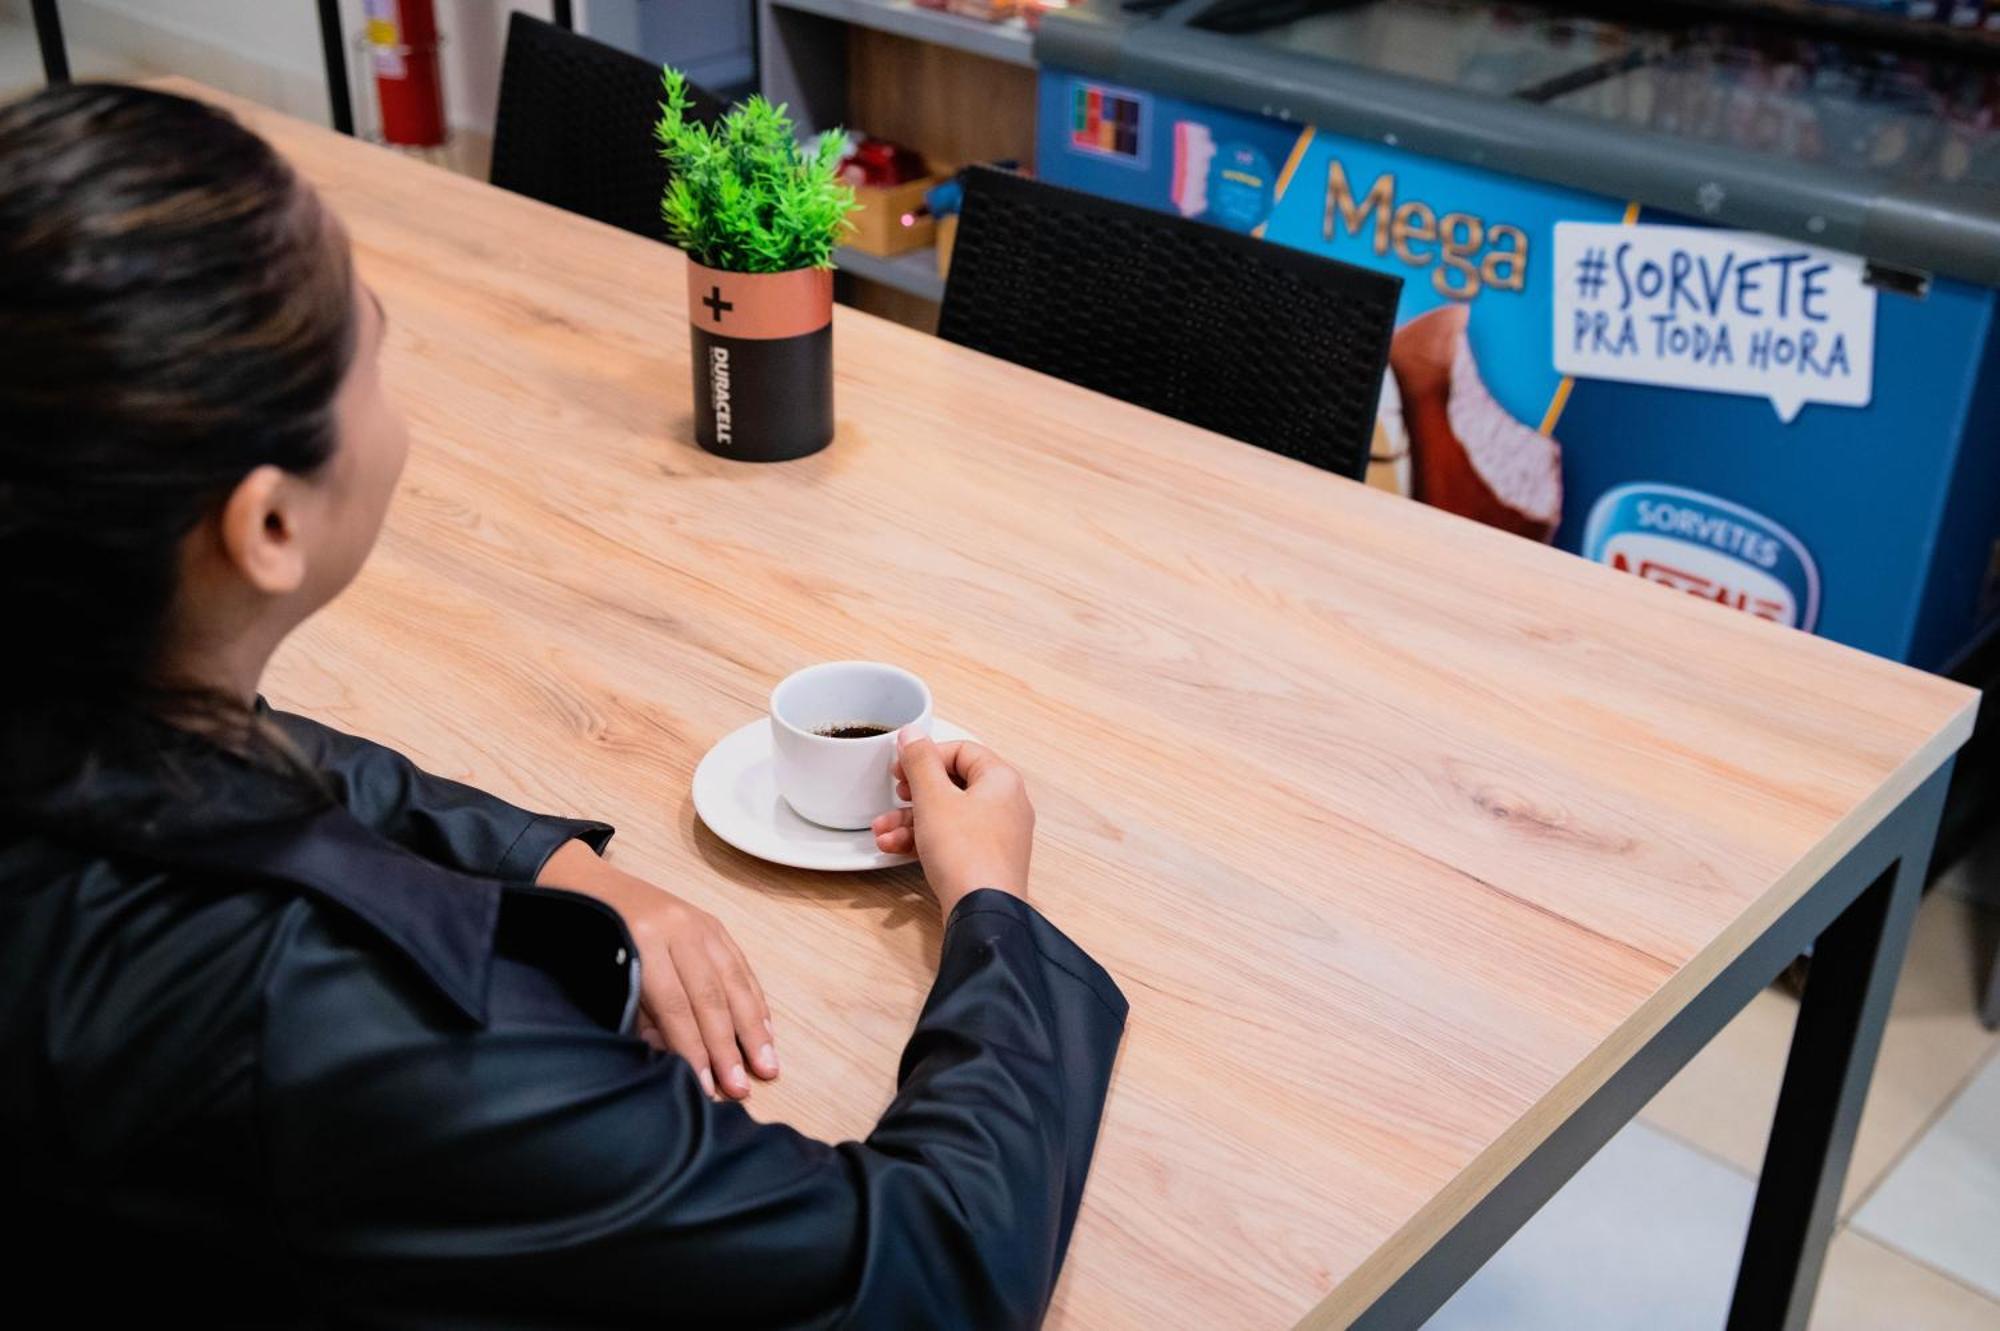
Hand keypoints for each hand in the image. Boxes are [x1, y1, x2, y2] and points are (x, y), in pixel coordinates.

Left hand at [539, 840, 776, 1100]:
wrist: (589, 883)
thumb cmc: (587, 938)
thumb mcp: (601, 977)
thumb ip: (638, 1017)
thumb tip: (671, 1059)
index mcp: (643, 941)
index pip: (675, 1007)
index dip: (692, 1049)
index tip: (706, 1087)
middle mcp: (678, 930)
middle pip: (710, 997)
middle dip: (728, 1046)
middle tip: (741, 1087)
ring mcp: (701, 924)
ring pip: (734, 981)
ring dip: (753, 1028)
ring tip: (768, 1065)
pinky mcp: (714, 924)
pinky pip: (740, 966)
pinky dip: (755, 1000)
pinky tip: (765, 1029)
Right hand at [871, 727, 1033, 915]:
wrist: (982, 912)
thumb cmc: (966, 855)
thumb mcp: (933, 799)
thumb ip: (920, 762)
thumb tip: (912, 734)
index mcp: (1001, 780)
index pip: (962, 750)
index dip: (927, 755)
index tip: (902, 765)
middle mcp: (1005, 805)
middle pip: (953, 784)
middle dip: (913, 793)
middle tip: (895, 794)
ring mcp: (997, 835)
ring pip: (948, 815)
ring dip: (911, 820)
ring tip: (882, 831)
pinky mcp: (985, 861)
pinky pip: (951, 841)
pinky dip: (923, 841)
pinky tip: (893, 848)